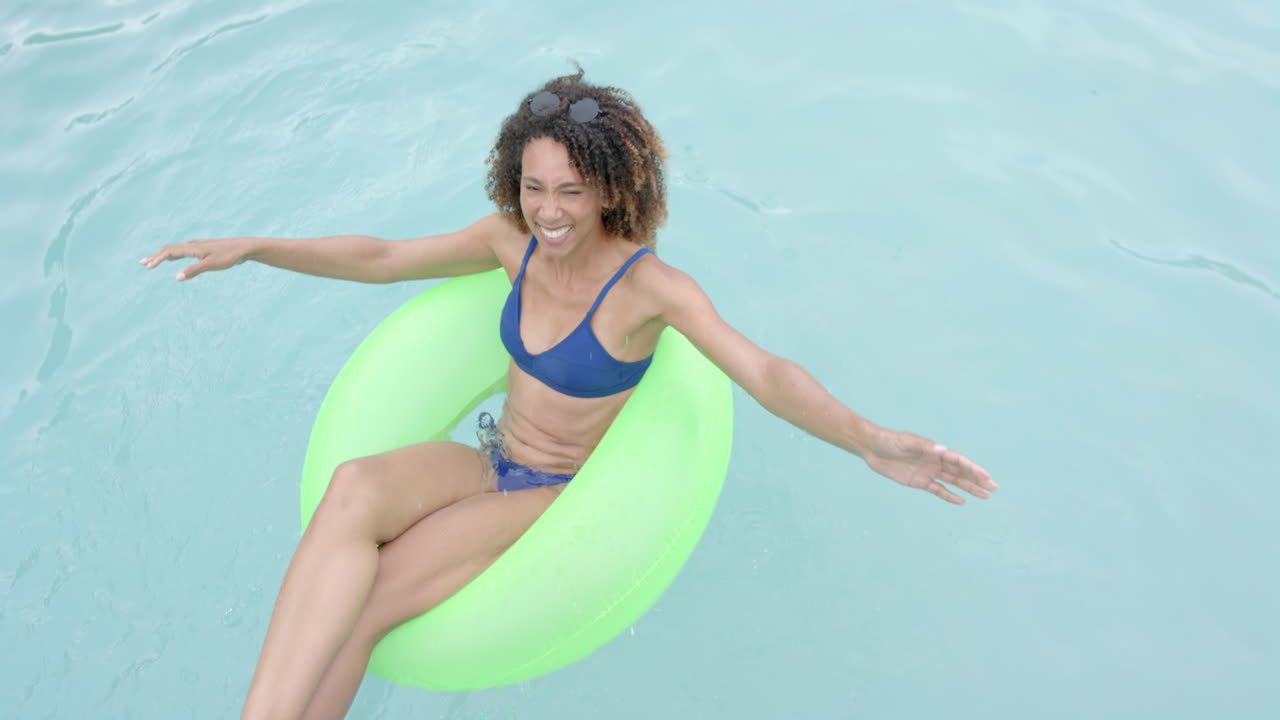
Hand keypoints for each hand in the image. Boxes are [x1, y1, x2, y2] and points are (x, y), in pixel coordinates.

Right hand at [139, 238, 253, 280]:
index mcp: (192, 247)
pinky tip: (172, 259)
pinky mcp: (203, 250)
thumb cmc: (229, 256)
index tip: (147, 266)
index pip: (169, 251)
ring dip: (163, 255)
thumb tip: (176, 277)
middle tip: (142, 263)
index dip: (157, 258)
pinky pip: (183, 252)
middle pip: (169, 249)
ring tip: (153, 261)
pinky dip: (173, 255)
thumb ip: (194, 270)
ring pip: (176, 250)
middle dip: (155, 256)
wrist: (244, 248)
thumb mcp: (211, 265)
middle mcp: (193, 245)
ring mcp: (198, 247)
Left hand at [863, 429, 996, 504]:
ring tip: (986, 496)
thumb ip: (925, 447)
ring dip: (969, 488)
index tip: (986, 476)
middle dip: (978, 480)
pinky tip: (962, 501)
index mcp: (935, 450)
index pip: (959, 461)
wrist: (872, 447)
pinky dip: (949, 496)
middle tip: (995, 488)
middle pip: (961, 472)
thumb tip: (943, 450)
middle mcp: (936, 461)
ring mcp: (928, 472)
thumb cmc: (890, 440)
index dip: (973, 469)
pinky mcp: (919, 482)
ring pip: (954, 482)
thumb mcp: (907, 442)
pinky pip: (938, 490)